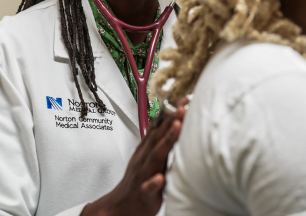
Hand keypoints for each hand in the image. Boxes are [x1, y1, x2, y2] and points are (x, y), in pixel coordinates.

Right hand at [81, 98, 188, 215]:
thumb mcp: (148, 156)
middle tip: (184, 106)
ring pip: (155, 156)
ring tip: (177, 127)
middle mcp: (145, 158)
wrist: (121, 205)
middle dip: (171, 120)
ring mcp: (143, 174)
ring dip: (166, 141)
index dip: (171, 112)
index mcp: (147, 149)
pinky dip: (153, 182)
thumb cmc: (138, 180)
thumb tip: (173, 122)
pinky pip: (148, 187)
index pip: (160, 126)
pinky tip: (159, 178)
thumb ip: (159, 140)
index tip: (184, 99)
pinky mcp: (144, 193)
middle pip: (159, 136)